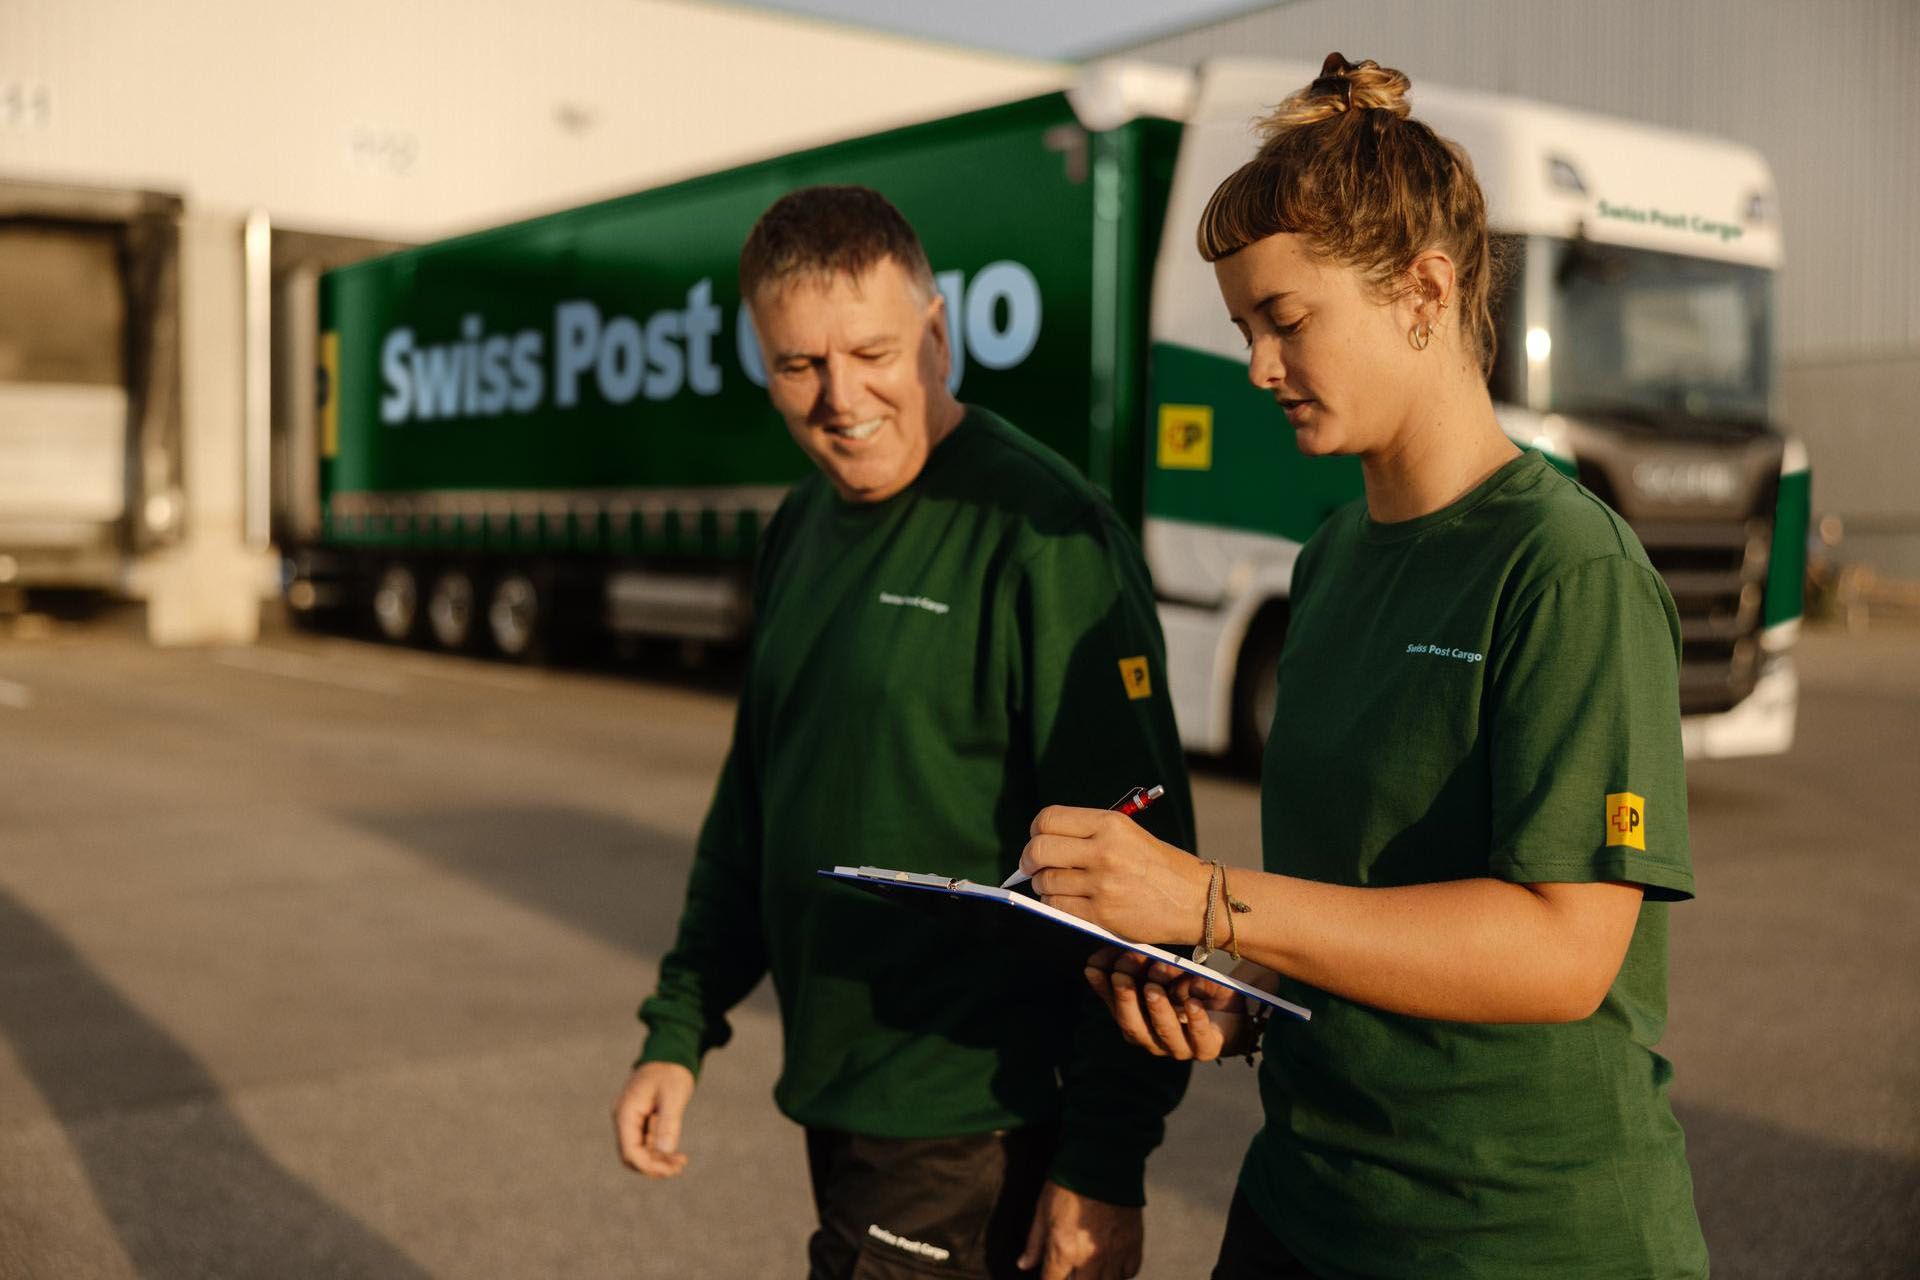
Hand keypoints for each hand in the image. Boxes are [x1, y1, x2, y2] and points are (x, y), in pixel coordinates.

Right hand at [612, 1061, 695, 1177]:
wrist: (671, 1053)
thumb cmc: (671, 1072)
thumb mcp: (673, 1096)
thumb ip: (668, 1123)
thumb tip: (665, 1152)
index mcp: (626, 1112)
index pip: (629, 1151)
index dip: (648, 1166)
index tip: (670, 1169)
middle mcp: (625, 1118)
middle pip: (632, 1155)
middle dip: (654, 1166)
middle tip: (678, 1167)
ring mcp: (632, 1120)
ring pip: (640, 1151)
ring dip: (658, 1160)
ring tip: (681, 1162)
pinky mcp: (641, 1120)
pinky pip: (646, 1142)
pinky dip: (659, 1151)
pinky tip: (676, 1155)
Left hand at [1017, 1180, 1141, 1279]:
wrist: (1104, 1159)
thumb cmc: (1069, 1180)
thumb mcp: (1042, 1209)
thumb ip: (1034, 1242)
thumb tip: (1024, 1264)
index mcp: (1064, 1249)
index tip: (1052, 1275)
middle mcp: (1091, 1258)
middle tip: (1073, 1269)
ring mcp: (1115, 1253)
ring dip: (1098, 1278)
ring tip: (1092, 1268)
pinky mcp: (1134, 1244)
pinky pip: (1129, 1272)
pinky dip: (1120, 1272)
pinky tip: (1111, 1263)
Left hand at [1019, 806, 1208, 943]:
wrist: (1196, 899)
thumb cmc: (1159, 866)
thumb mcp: (1127, 834)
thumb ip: (1087, 835)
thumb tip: (1041, 843)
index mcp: (1110, 823)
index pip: (1048, 819)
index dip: (1035, 831)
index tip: (1037, 841)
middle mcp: (1104, 851)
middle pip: (1038, 850)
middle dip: (1028, 860)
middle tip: (1031, 867)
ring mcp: (1102, 884)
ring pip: (1046, 882)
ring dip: (1044, 886)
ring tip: (1060, 886)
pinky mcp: (1102, 914)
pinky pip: (1059, 907)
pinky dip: (1056, 905)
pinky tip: (1068, 902)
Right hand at [1084, 947, 1250, 1061]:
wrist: (1234, 1009)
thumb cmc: (1193, 988)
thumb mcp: (1166, 972)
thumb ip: (1145, 965)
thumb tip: (1121, 949)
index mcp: (1139, 1021)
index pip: (1114, 1006)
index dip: (1103, 988)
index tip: (1095, 966)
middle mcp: (1154, 1039)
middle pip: (1133, 1027)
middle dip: (1126, 999)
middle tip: (1121, 974)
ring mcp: (1180, 1048)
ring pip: (1163, 1035)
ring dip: (1157, 1009)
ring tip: (1153, 986)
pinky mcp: (1207, 1048)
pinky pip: (1201, 1039)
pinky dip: (1195, 1020)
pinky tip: (1192, 1002)